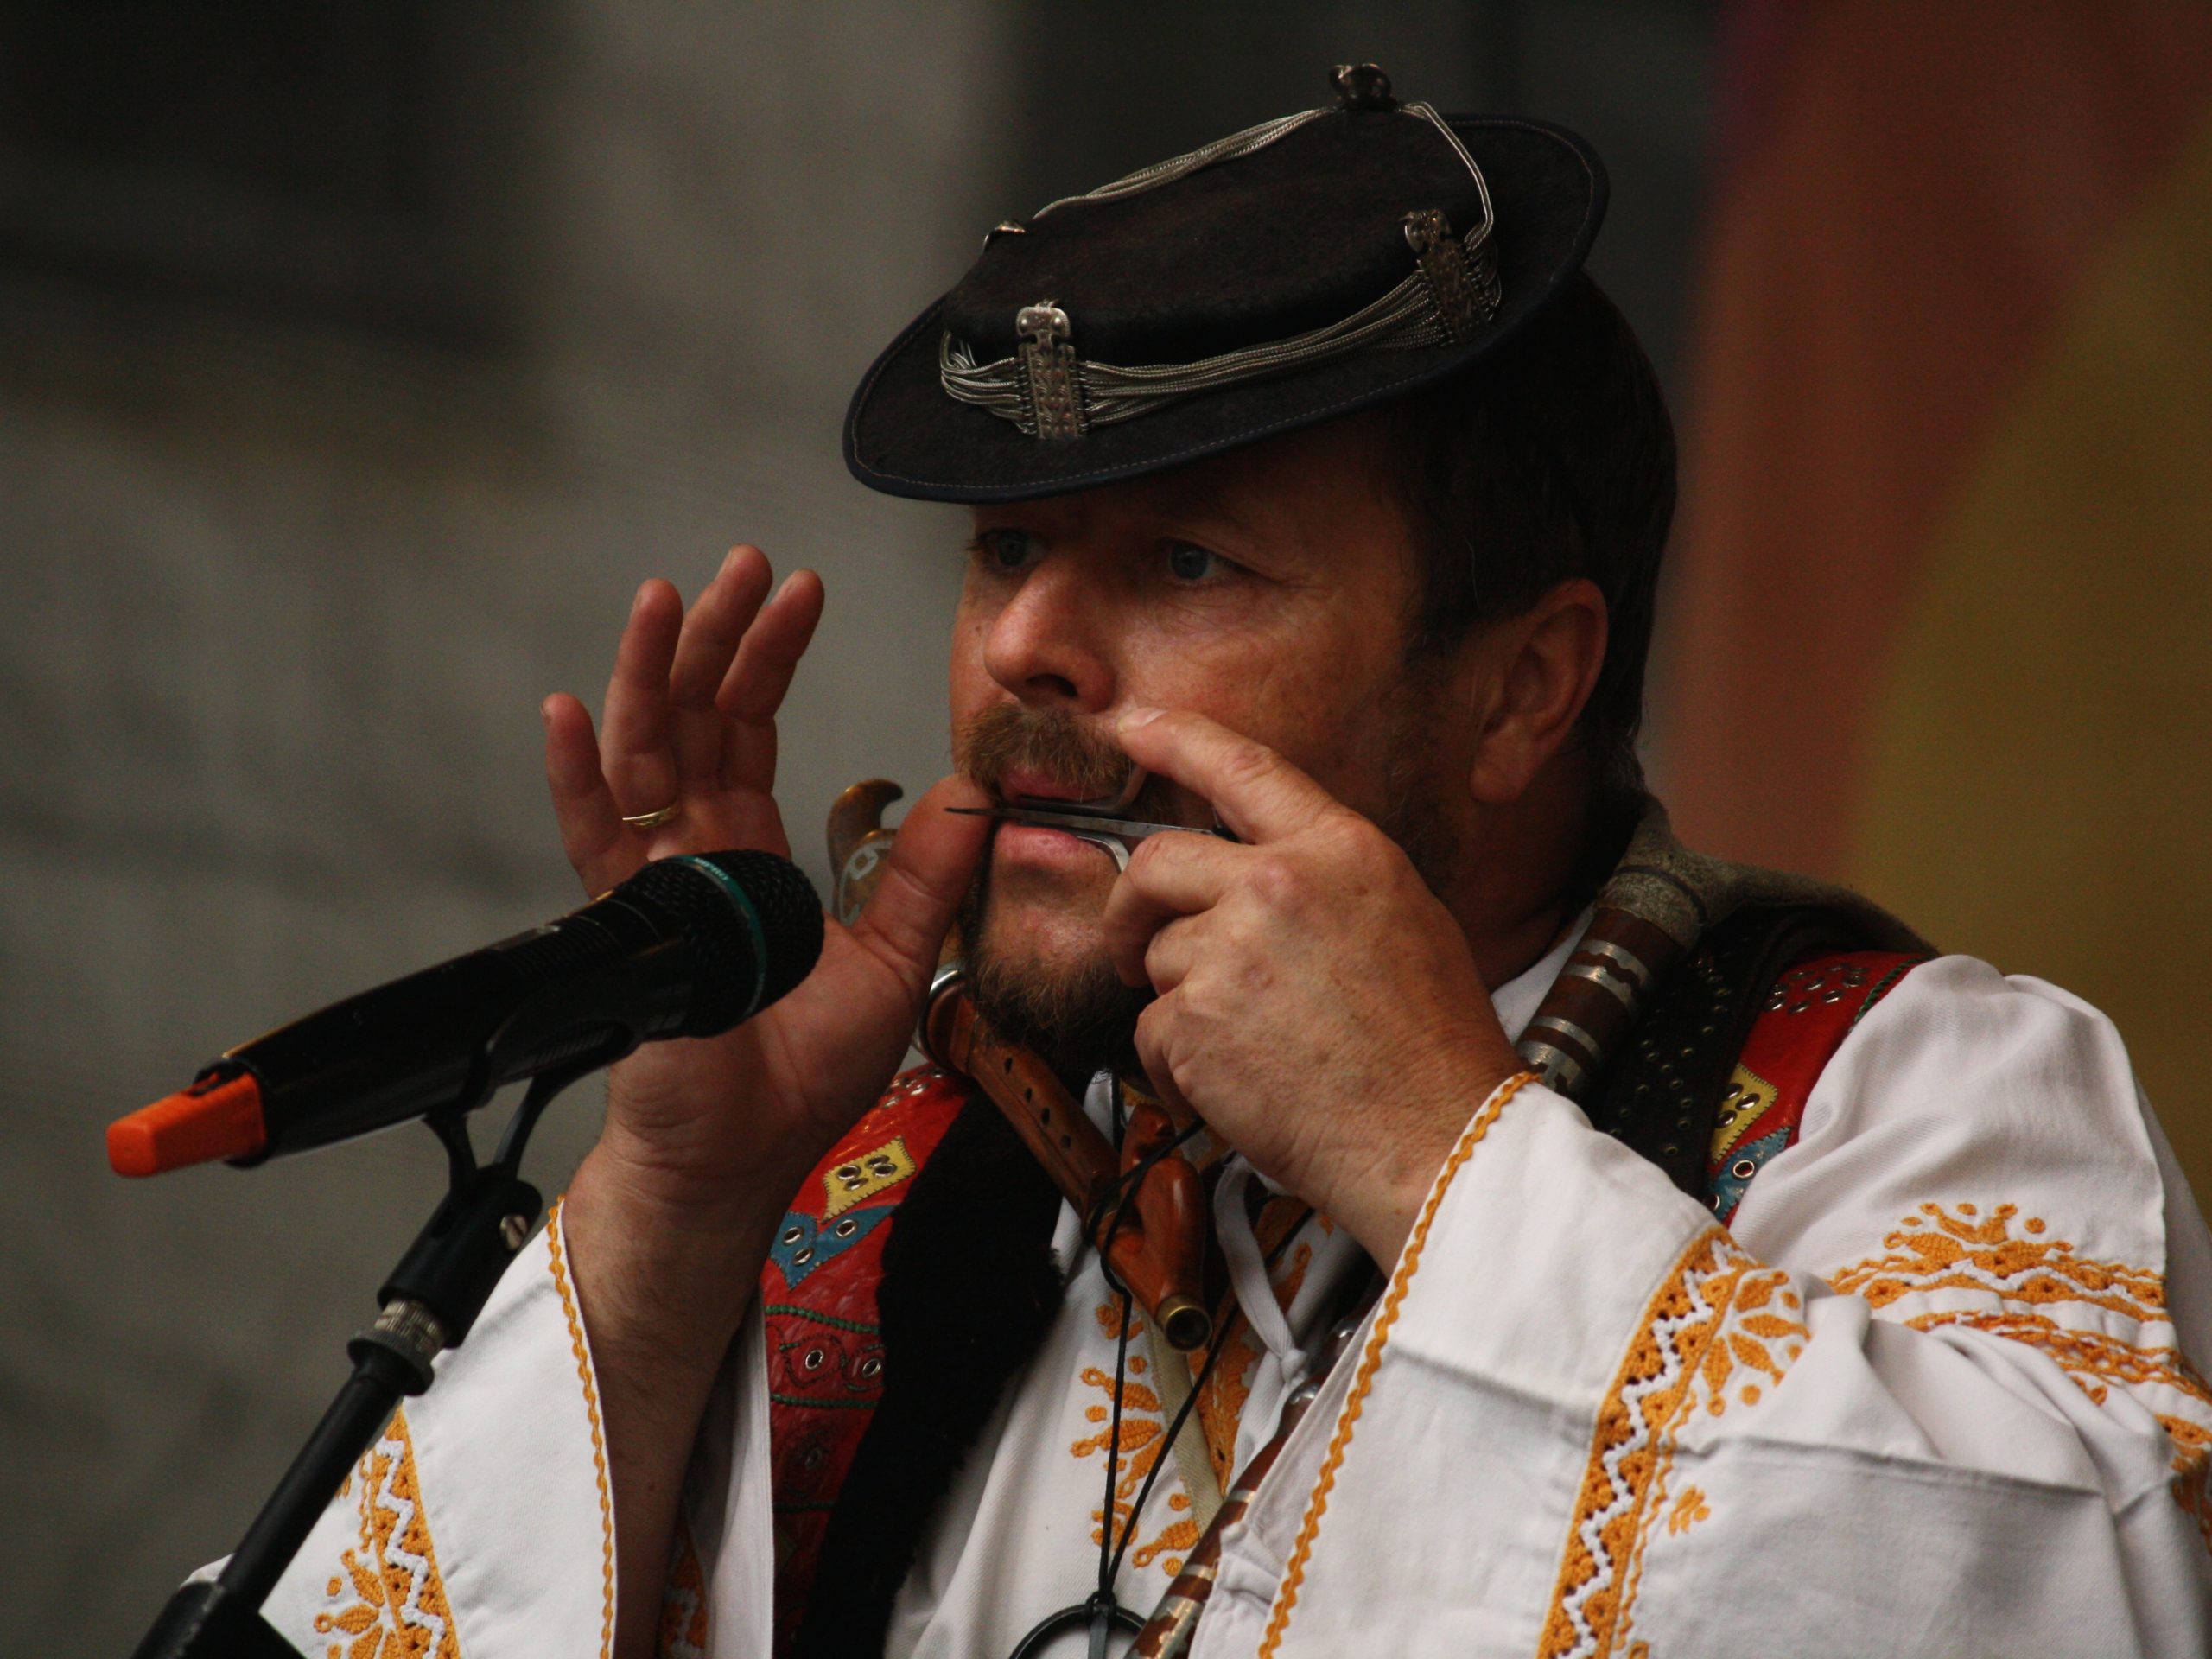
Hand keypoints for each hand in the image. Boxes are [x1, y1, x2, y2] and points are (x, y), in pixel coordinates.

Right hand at [541, 547, 986, 1658]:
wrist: (742, 1154)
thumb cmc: (802, 1075)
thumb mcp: (896, 961)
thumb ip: (926, 876)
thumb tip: (974, 792)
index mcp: (753, 855)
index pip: (752, 731)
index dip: (773, 658)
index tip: (800, 590)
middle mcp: (696, 854)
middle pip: (696, 719)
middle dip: (717, 637)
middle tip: (743, 563)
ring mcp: (655, 882)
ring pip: (645, 753)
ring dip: (652, 672)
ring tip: (666, 596)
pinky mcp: (628, 924)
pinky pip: (594, 838)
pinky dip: (577, 775)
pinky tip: (571, 708)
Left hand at [1101, 708, 1523, 1263]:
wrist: (1441, 1141)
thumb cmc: (1434, 1050)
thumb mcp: (1405, 922)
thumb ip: (1324, 883)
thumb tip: (1251, 877)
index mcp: (1341, 851)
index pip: (1242, 766)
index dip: (1176, 737)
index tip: (1131, 723)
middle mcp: (1281, 884)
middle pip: (1157, 862)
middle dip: (1132, 907)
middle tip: (1132, 945)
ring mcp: (1232, 949)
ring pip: (1156, 956)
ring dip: (1181, 1004)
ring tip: (1248, 1049)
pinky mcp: (1195, 1020)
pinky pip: (1152, 1031)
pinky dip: (1178, 1067)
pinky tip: (1237, 1088)